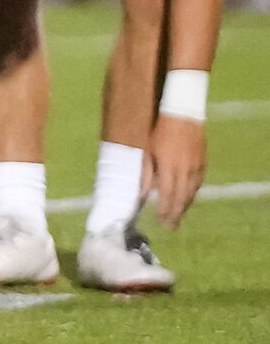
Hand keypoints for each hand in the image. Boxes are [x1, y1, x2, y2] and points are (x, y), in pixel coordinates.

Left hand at [148, 113, 204, 228]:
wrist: (182, 115)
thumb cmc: (160, 131)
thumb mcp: (148, 150)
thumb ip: (145, 173)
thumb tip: (141, 194)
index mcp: (168, 166)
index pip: (166, 195)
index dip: (164, 210)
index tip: (159, 221)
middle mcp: (184, 170)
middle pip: (180, 199)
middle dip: (174, 215)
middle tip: (170, 227)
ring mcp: (195, 168)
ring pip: (190, 194)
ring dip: (183, 207)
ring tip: (177, 218)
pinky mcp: (202, 165)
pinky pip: (197, 185)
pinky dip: (191, 195)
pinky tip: (186, 200)